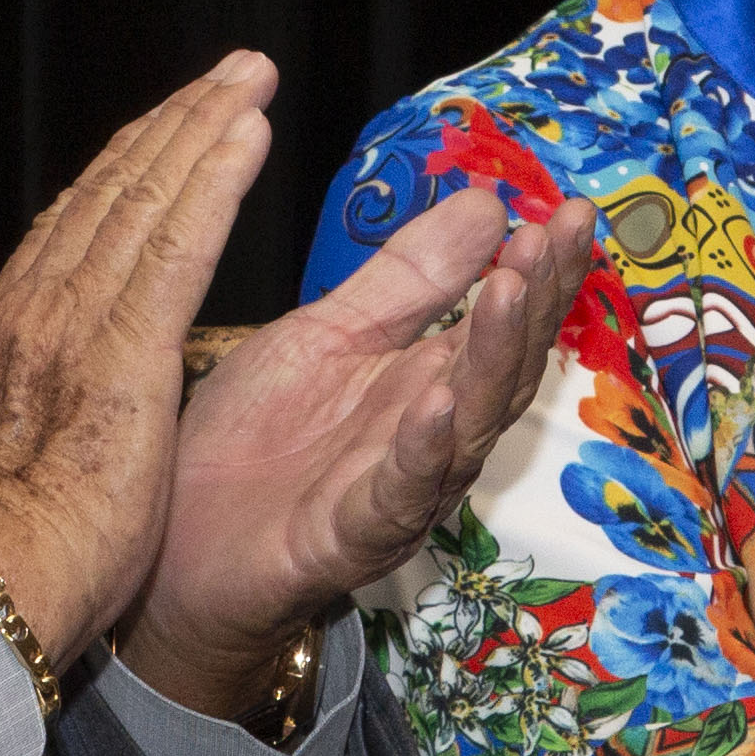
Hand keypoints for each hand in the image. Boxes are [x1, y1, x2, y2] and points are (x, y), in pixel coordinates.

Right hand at [0, 52, 275, 668]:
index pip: (70, 226)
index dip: (125, 168)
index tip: (166, 126)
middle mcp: (32, 311)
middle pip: (112, 193)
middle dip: (174, 125)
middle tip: (230, 72)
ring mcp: (75, 326)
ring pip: (147, 202)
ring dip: (202, 131)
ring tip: (249, 80)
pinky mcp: (123, 355)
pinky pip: (178, 248)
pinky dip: (215, 183)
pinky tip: (250, 136)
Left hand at [124, 182, 600, 719]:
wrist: (179, 550)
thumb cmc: (253, 444)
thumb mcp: (327, 335)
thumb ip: (408, 278)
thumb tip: (488, 205)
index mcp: (429, 385)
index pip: (505, 324)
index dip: (543, 271)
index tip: (575, 210)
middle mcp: (433, 440)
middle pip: (505, 370)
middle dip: (538, 301)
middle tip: (563, 233)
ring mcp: (398, 492)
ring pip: (468, 428)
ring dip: (493, 358)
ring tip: (509, 289)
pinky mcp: (349, 539)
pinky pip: (397, 496)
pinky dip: (422, 451)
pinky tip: (435, 402)